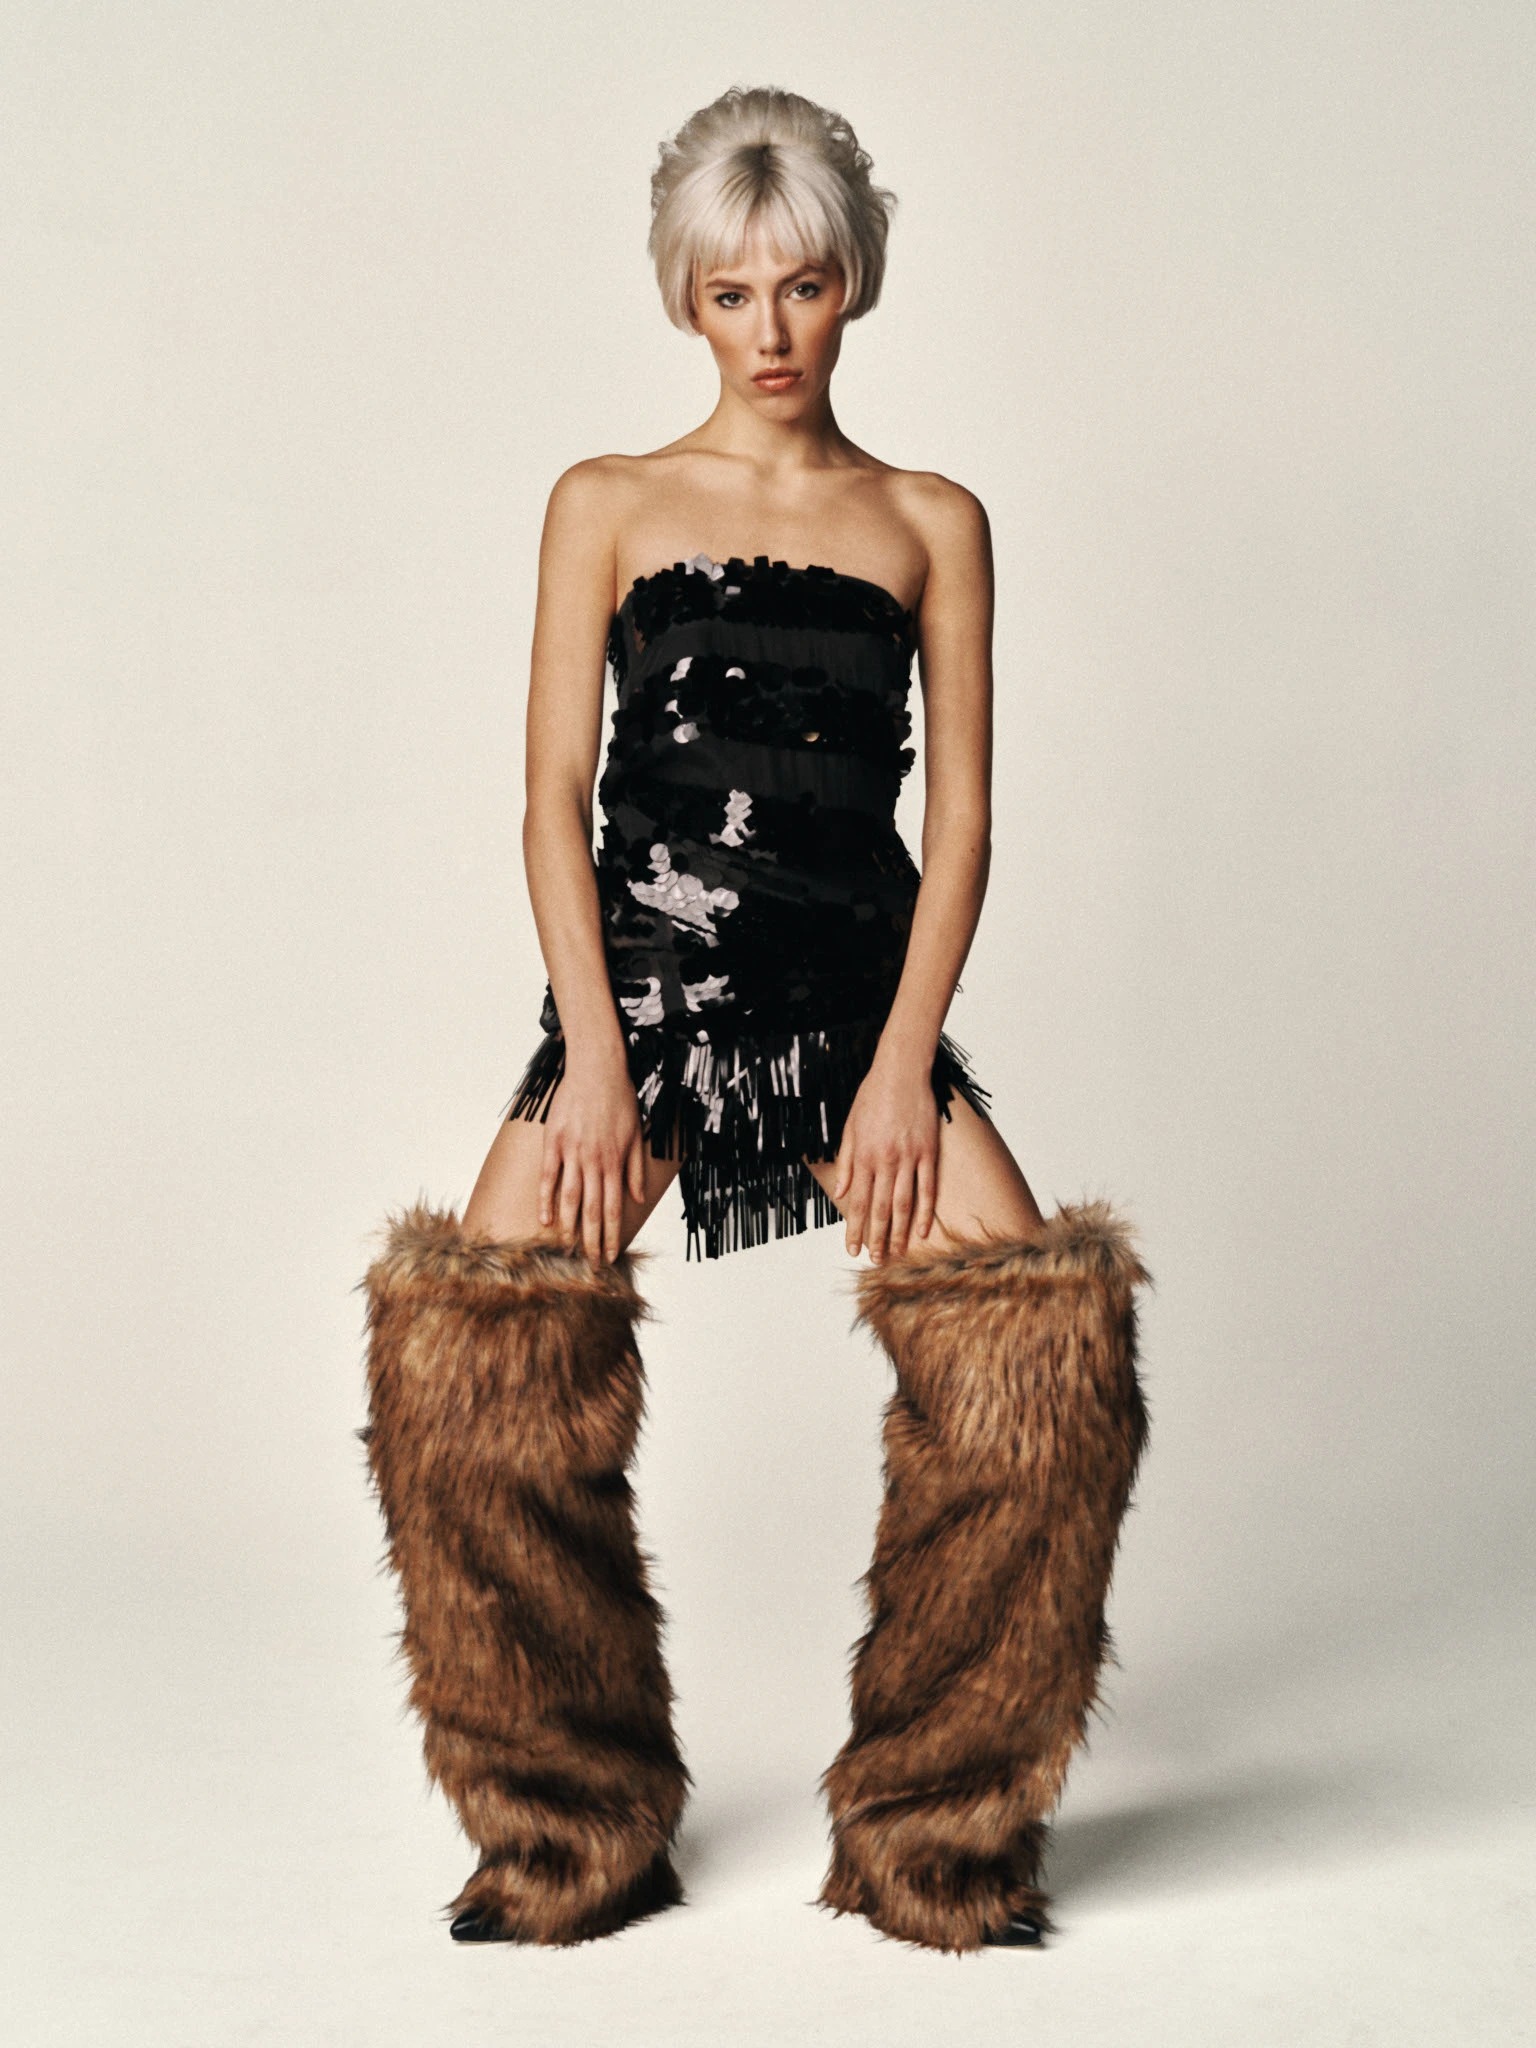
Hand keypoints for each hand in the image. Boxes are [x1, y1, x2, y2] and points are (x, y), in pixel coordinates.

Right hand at [537, 1049, 646, 1264]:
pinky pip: (548, 1176)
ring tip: (568, 1250)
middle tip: (591, 1265)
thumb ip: (636, 1168)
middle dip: (592, 1241)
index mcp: (615, 1162)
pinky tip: (544, 1220)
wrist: (597, 1069)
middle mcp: (594, 1162)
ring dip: (569, 1227)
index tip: (611, 1255)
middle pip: (592, 1210)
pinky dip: (546, 1200)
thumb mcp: (636, 1134)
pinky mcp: (553, 1141)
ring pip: (569, 1198)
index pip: (614, 1208)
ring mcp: (572, 1152)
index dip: (612, 1234)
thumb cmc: (620, 1100)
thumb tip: (637, 1198)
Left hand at [832, 1051, 939, 1263]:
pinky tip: (924, 1230)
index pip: (856, 1201)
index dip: (854, 1228)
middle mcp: (885, 1161)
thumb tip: (840, 1193)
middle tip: (875, 1260)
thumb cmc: (872, 1097)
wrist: (901, 1072)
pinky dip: (926, 1211)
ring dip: (899, 1231)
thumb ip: (846, 1162)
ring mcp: (909, 1158)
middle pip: (879, 1208)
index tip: (851, 1248)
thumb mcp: (849, 1127)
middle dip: (876, 1237)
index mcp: (863, 1156)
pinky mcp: (928, 1152)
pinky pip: (928, 1188)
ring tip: (897, 1253)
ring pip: (903, 1203)